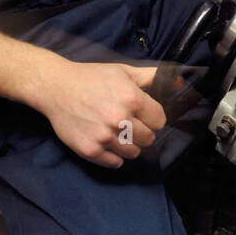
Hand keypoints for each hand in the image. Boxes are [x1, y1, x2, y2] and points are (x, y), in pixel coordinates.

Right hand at [38, 61, 165, 167]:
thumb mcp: (122, 71)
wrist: (56, 87)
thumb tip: (179, 80)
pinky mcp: (90, 150)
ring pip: (134, 152)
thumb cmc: (91, 77)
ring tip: (116, 132)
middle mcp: (120, 119)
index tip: (142, 114)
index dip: (152, 117)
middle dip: (142, 130)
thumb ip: (151, 77)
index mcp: (131, 98)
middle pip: (149, 138)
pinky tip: (107, 141)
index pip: (160, 120)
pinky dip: (114, 155)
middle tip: (127, 122)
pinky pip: (115, 163)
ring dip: (129, 144)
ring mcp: (104, 137)